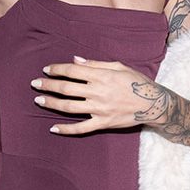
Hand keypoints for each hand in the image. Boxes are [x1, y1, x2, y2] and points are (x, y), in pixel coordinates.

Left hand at [30, 55, 164, 134]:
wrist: (154, 104)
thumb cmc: (137, 82)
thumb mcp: (119, 67)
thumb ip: (95, 64)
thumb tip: (75, 59)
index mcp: (102, 76)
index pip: (73, 70)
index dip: (57, 69)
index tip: (46, 70)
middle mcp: (98, 92)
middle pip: (67, 88)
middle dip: (48, 85)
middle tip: (35, 84)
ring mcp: (100, 110)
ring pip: (69, 107)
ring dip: (51, 103)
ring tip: (38, 100)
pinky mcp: (103, 123)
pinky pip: (81, 128)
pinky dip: (66, 129)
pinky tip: (53, 128)